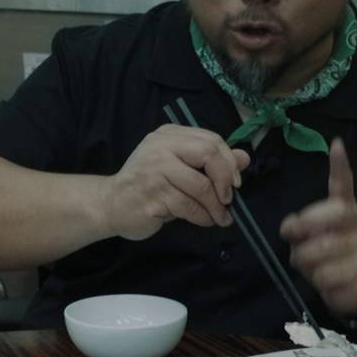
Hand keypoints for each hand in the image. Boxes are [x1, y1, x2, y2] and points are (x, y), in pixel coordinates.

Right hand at [100, 125, 250, 240]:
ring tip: (221, 217)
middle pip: (208, 154)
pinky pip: (189, 207)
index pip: (210, 140)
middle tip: (229, 199)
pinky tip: (205, 221)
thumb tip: (245, 159)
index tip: (235, 182)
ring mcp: (154, 171)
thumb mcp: (180, 166)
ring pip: (201, 186)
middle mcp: (160, 148)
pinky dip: (203, 217)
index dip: (229, 161)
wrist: (112, 204)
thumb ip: (210, 160)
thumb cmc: (149, 184)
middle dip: (225, 179)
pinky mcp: (152, 196)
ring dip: (216, 206)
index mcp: (168, 135)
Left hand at [280, 138, 356, 317]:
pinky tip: (325, 281)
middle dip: (303, 230)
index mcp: (345, 211)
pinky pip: (327, 275)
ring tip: (311, 267)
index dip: (340, 166)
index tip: (336, 144)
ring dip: (306, 262)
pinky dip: (317, 281)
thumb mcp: (309, 240)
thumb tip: (289, 228)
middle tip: (293, 242)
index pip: (343, 184)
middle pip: (330, 216)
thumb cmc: (329, 258)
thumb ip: (298, 229)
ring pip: (321, 250)